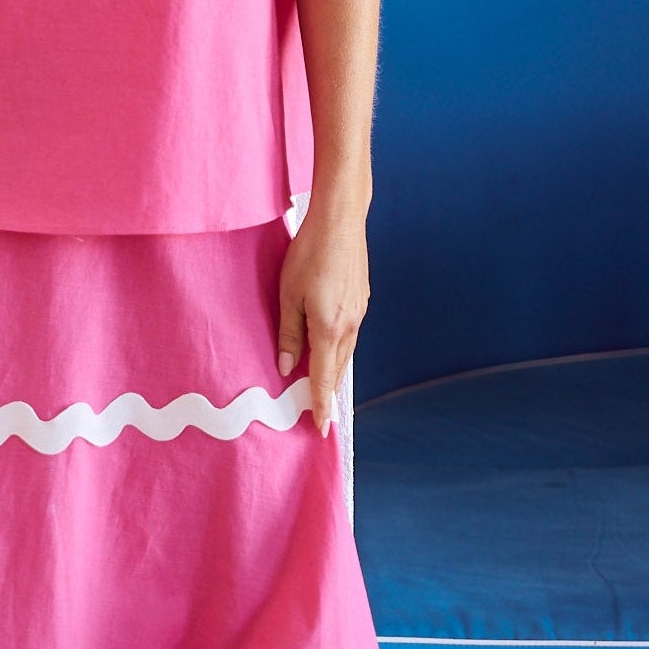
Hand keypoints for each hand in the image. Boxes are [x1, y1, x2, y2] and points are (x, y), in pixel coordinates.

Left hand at [276, 204, 367, 432]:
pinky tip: (331, 346)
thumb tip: (287, 366)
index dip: (322, 406)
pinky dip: (340, 348)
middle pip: (338, 369)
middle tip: (321, 414)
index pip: (324, 378)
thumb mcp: (288, 294)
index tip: (323, 429)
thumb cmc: (310, 253)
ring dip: (335, 370)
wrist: (341, 220)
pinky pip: (350, 333)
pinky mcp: (362, 298)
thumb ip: (289, 333)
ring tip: (324, 386)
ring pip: (346, 351)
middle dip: (329, 393)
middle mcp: (349, 325)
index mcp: (329, 328)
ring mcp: (359, 311)